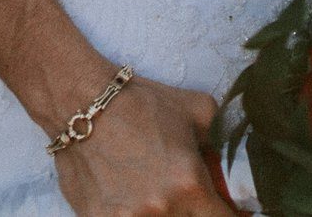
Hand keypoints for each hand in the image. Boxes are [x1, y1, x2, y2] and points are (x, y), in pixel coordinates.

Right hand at [50, 77, 233, 216]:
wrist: (82, 105)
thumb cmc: (141, 104)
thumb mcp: (199, 112)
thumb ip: (220, 145)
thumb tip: (228, 170)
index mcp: (191, 186)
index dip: (229, 215)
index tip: (222, 207)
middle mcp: (163, 210)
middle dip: (193, 211)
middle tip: (183, 192)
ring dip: (163, 213)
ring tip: (149, 187)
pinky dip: (132, 213)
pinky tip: (127, 195)